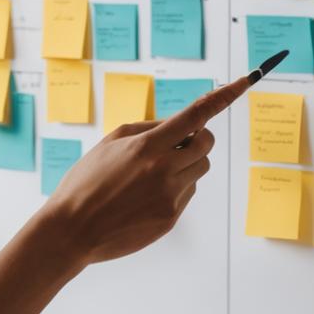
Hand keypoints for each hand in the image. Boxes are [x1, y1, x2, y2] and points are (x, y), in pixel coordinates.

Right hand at [38, 73, 252, 268]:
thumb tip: (180, 124)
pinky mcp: (171, 217)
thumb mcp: (110, 144)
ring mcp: (170, 196)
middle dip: (200, 138)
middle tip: (180, 141)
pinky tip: (145, 196)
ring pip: (199, 170)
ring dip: (186, 164)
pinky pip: (187, 193)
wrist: (72, 230)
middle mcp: (163, 170)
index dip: (221, 97)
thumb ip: (147, 129)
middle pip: (206, 145)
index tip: (241, 83)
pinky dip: (175, 188)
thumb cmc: (86, 182)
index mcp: (147, 147)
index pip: (195, 117)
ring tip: (152, 174)